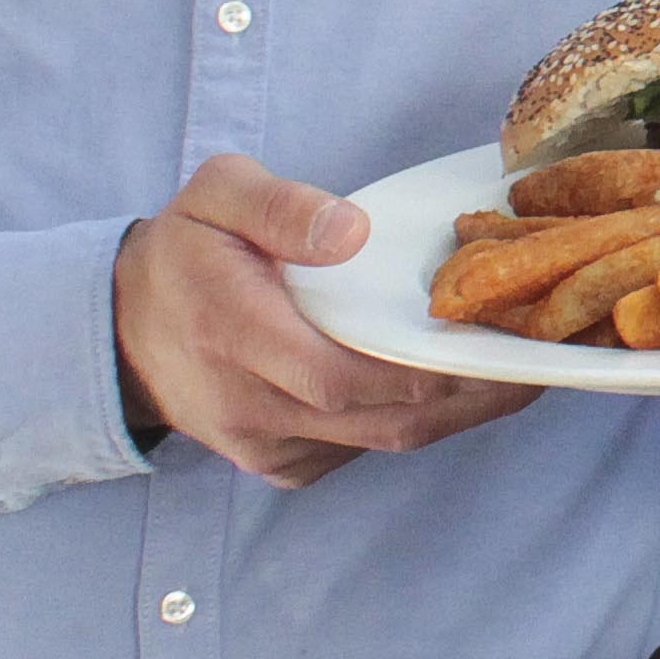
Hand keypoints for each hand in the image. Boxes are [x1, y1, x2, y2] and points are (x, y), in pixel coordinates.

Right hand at [113, 155, 541, 486]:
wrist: (123, 327)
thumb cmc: (185, 249)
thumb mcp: (217, 194)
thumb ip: (280, 206)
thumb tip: (350, 232)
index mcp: (233, 331)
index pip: (342, 373)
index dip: (424, 366)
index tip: (493, 338)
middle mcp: (248, 403)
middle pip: (381, 417)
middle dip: (466, 391)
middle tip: (536, 355)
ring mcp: (263, 444)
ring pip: (381, 439)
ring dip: (456, 412)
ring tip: (521, 372)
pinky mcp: (278, 463)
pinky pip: (359, 451)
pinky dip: (412, 423)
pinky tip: (458, 390)